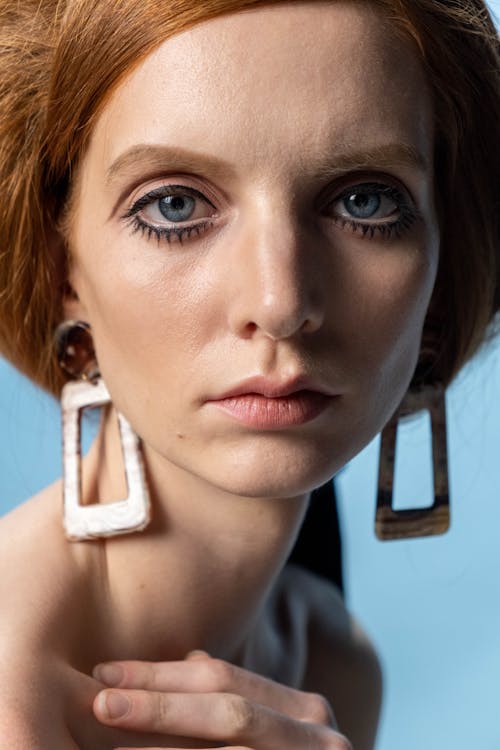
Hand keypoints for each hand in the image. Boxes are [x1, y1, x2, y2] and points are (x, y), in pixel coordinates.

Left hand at [92, 651, 351, 748]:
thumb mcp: (271, 733)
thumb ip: (236, 700)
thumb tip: (188, 658)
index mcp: (303, 711)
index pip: (222, 677)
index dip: (160, 672)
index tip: (104, 671)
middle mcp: (318, 740)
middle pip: (227, 712)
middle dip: (159, 705)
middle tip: (101, 703)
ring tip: (109, 747)